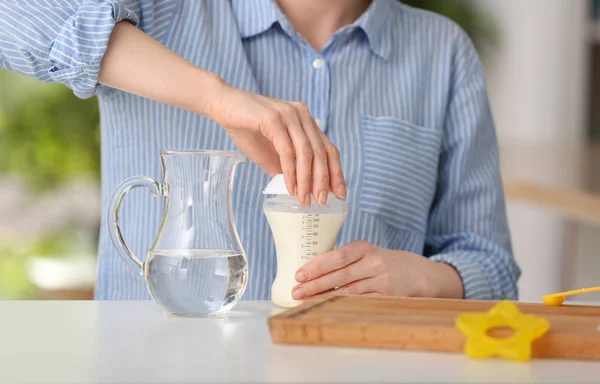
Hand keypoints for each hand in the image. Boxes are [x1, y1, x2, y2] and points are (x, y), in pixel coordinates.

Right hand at [206, 84, 345, 206]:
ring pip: (307, 154)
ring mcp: (289, 115)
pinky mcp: (274, 119)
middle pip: (322, 152)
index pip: (328, 149)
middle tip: (323, 201)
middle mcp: (302, 115)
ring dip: (307, 180)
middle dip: (324, 180)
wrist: (222, 104)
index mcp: (305, 121)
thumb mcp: (270, 152)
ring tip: (305, 199)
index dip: (336, 172)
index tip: (340, 193)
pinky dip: (291, 172)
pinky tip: (290, 187)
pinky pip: (288, 151)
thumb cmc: (245, 127)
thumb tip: (298, 190)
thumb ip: (285, 167)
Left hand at [291, 240, 464, 299]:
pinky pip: (360, 303)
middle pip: (340, 274)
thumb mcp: (364, 253)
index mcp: (364, 247)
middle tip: (296, 291)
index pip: (337, 256)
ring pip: (348, 291)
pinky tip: (327, 308)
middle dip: (315, 284)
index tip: (299, 275)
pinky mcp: (387, 297)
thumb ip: (343, 259)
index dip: (317, 266)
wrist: (415, 272)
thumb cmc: (379, 261)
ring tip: (305, 301)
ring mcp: (382, 280)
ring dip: (324, 297)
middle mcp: (374, 262)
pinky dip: (342, 305)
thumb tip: (309, 271)